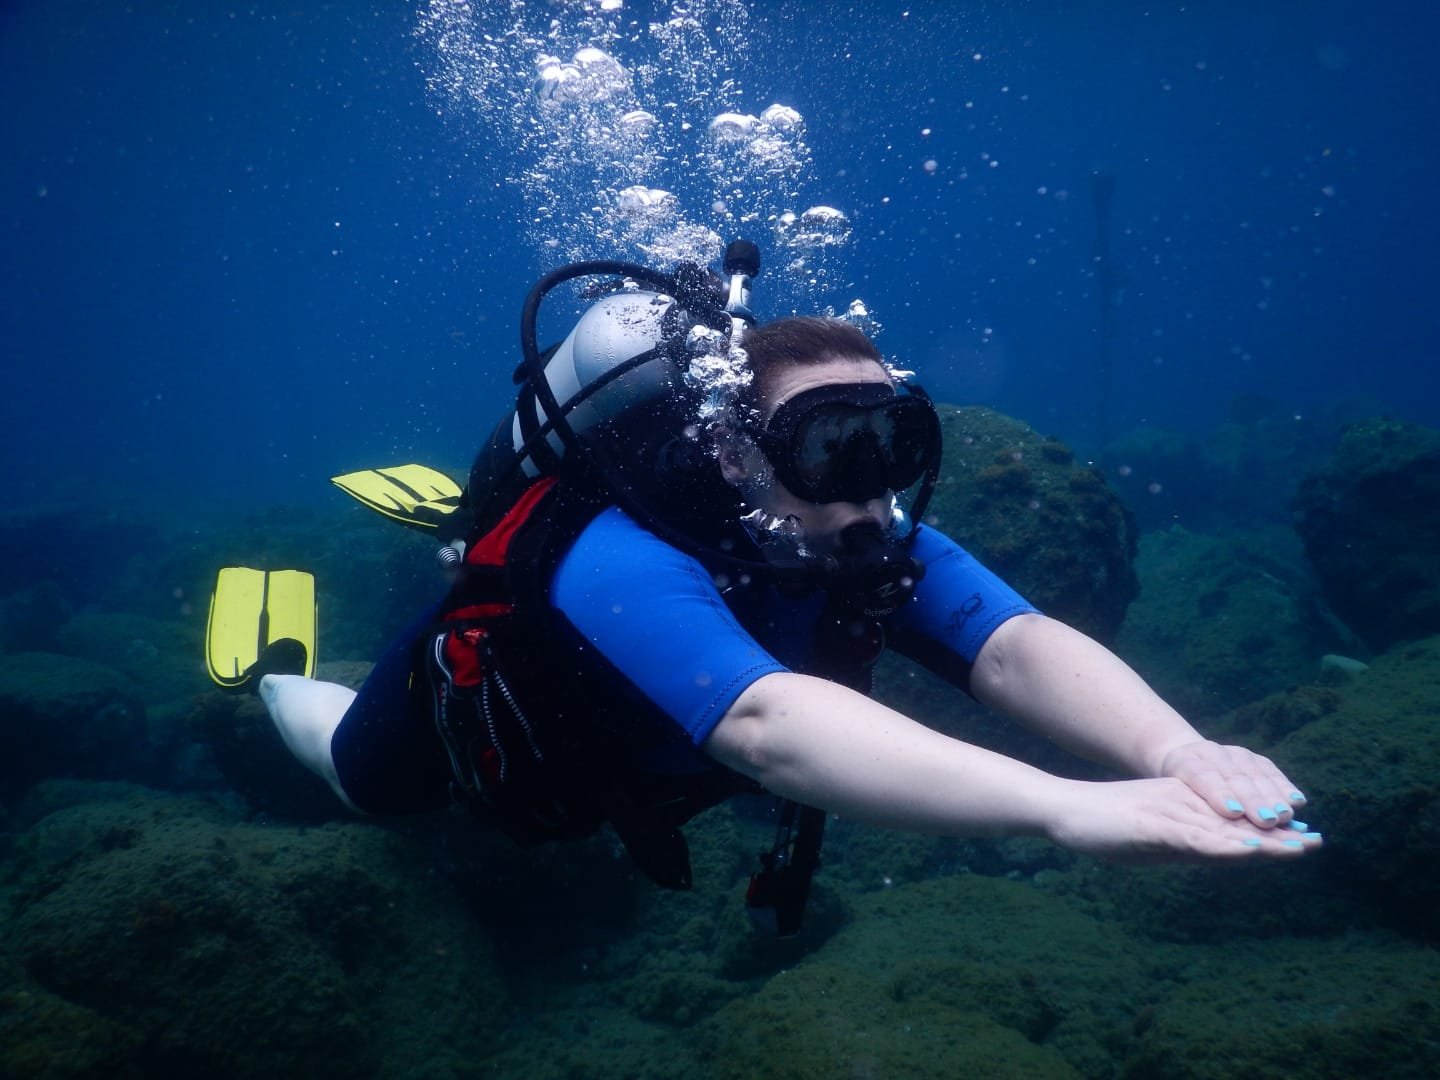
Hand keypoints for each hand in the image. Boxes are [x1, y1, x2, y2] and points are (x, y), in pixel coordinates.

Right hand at [1044, 776, 1321, 862]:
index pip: (1233, 823)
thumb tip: (1209, 856)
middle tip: (1316, 841)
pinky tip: (1247, 850)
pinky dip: (1225, 844)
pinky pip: (1196, 836)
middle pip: (1237, 823)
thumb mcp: (1151, 837)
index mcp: (1184, 807)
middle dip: (1278, 835)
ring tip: (1297, 847)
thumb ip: (1182, 843)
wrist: (1065, 809)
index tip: (1302, 840)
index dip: (1269, 833)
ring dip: (1263, 840)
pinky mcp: (1155, 823)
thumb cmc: (1104, 825)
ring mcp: (1171, 812)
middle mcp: (1184, 805)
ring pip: (1225, 829)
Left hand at [1157, 739, 1313, 832]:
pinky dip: (1284, 787)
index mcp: (1184, 761)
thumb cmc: (1176, 788)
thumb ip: (1181, 806)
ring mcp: (1235, 754)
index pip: (1202, 776)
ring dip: (1273, 796)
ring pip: (1255, 774)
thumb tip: (1202, 828)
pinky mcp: (1255, 759)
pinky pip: (1271, 772)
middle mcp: (1211, 753)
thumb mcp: (1169, 794)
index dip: (1219, 793)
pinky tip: (1297, 801)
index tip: (1234, 812)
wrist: (1188, 758)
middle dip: (1252, 799)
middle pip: (1234, 777)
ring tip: (1286, 816)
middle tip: (1267, 821)